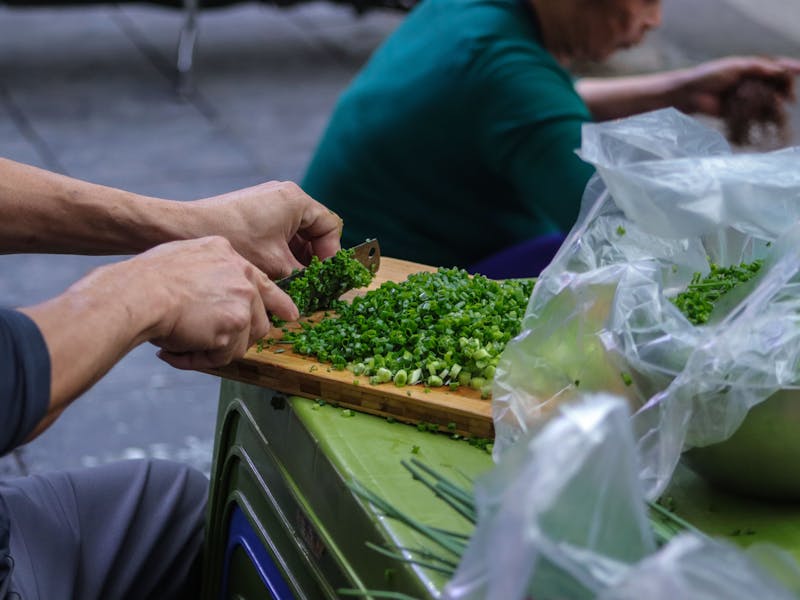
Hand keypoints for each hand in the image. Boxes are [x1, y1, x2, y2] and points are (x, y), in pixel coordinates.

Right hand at [128, 236, 297, 369]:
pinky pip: (224, 356)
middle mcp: (243, 275)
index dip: (278, 303)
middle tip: (206, 345)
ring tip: (179, 345)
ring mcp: (243, 299)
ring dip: (212, 351)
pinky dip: (198, 360)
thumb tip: (212, 297)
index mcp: (230, 256)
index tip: (292, 315)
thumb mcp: (185, 258)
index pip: (262, 282)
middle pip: (258, 320)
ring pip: (242, 342)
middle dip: (235, 339)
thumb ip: (208, 273)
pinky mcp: (235, 324)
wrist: (139, 293)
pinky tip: (175, 352)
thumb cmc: (147, 279)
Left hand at [188, 181, 342, 279]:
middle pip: (314, 229)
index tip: (325, 276)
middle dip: (314, 258)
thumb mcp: (276, 264)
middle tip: (311, 283)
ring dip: (297, 257)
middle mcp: (285, 195)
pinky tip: (274, 272)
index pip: (330, 227)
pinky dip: (281, 251)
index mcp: (297, 200)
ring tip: (292, 281)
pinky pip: (279, 232)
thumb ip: (303, 275)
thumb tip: (316, 289)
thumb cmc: (235, 241)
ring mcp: (268, 201)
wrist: (185, 228)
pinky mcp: (254, 210)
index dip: (331, 254)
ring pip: (296, 233)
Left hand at [675, 56, 799, 116]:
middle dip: (783, 91)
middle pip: (773, 86)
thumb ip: (757, 68)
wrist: (687, 95)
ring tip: (782, 111)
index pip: (774, 68)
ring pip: (765, 102)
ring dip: (775, 108)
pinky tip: (770, 124)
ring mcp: (743, 98)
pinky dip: (760, 119)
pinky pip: (752, 116)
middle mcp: (749, 83)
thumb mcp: (734, 67)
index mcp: (750, 69)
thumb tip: (779, 69)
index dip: (788, 69)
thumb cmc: (708, 75)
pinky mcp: (736, 113)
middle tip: (790, 98)